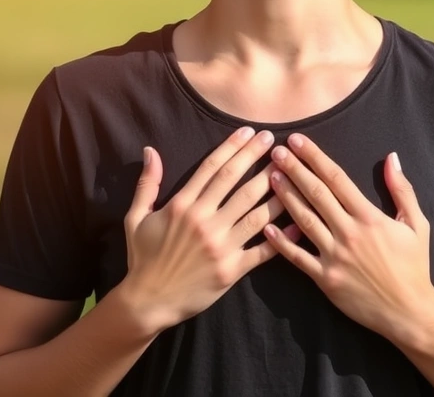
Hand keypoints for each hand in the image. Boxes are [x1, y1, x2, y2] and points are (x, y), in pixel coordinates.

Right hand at [119, 127, 294, 332]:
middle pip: (237, 182)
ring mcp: (220, 245)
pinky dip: (282, 237)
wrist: (148, 301)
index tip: (249, 132)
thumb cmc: (142, 258)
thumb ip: (147, 184)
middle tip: (276, 141)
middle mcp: (204, 221)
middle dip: (258, 158)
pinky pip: (262, 250)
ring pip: (256, 212)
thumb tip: (151, 151)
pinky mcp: (232, 269)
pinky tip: (298, 222)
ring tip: (293, 174)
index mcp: (182, 205)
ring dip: (276, 191)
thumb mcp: (136, 218)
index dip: (233, 147)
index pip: (212, 168)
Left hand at [264, 133, 433, 342]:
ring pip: (303, 220)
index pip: (336, 178)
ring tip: (269, 178)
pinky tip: (266, 227)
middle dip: (294, 170)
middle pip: (315, 194)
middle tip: (275, 152)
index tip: (298, 141)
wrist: (409, 311)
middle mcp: (349, 233)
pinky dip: (280, 242)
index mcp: (369, 217)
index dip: (315, 157)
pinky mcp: (325, 279)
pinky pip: (298, 257)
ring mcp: (335, 256)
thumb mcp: (417, 225)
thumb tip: (392, 158)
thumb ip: (402, 190)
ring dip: (285, 197)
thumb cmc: (414, 267)